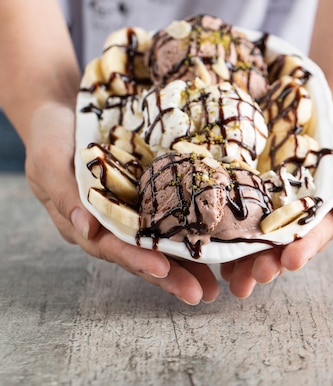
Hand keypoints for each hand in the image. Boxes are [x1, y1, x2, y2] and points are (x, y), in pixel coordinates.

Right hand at [25, 101, 219, 304]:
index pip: (111, 247)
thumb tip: (85, 229)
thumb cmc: (49, 138)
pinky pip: (165, 213)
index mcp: (82, 222)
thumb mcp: (47, 163)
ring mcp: (127, 208)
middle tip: (200, 293)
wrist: (63, 110)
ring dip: (183, 262)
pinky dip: (185, 228)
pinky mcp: (142, 191)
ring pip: (156, 241)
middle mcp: (107, 222)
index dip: (136, 259)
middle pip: (139, 254)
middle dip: (169, 275)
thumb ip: (64, 196)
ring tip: (212, 284)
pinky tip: (209, 240)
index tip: (162, 269)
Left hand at [220, 107, 332, 297]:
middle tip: (255, 277)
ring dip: (246, 261)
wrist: (315, 113)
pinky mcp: (254, 197)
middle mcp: (300, 220)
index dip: (304, 248)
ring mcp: (275, 211)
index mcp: (329, 215)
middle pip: (284, 246)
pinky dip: (228, 235)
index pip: (316, 234)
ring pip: (259, 241)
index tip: (291, 260)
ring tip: (232, 279)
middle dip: (270, 263)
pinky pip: (240, 217)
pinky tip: (214, 248)